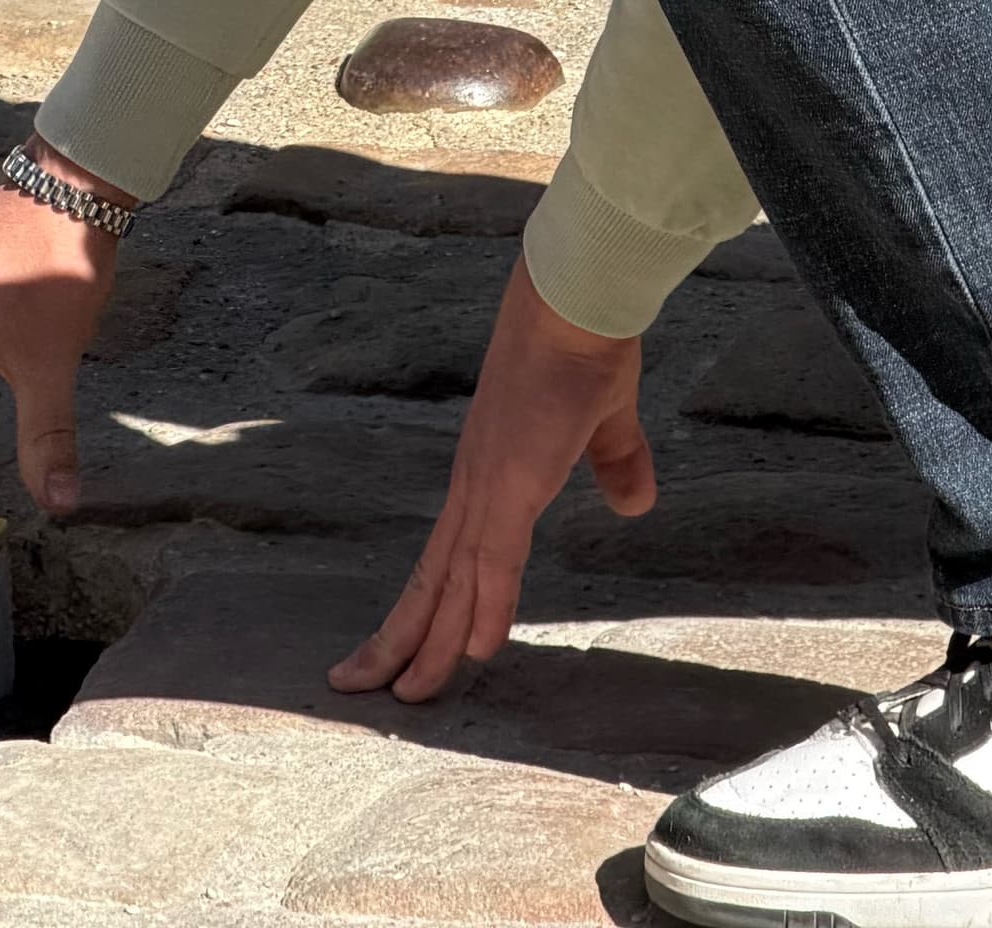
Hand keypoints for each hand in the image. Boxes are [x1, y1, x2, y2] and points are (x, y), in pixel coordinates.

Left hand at [330, 256, 650, 703]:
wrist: (577, 296)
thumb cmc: (586, 343)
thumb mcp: (607, 419)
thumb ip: (616, 463)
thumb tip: (634, 505)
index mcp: (492, 470)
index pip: (452, 552)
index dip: (429, 600)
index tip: (404, 642)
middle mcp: (476, 483)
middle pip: (431, 577)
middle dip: (398, 636)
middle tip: (358, 686)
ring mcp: (490, 483)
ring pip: (452, 580)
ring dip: (428, 640)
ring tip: (403, 697)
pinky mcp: (513, 480)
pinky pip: (496, 558)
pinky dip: (482, 606)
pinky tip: (472, 651)